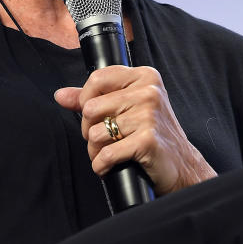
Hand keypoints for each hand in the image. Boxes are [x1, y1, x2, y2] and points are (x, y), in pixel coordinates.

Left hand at [54, 66, 215, 195]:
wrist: (182, 165)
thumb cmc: (152, 134)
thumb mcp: (126, 108)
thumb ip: (93, 98)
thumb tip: (60, 95)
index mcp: (144, 77)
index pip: (97, 79)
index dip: (85, 100)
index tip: (93, 115)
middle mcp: (149, 92)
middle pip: (91, 108)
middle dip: (88, 130)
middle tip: (103, 139)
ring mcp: (149, 115)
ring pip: (94, 133)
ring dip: (95, 151)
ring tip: (109, 153)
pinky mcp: (148, 140)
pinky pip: (106, 154)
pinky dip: (101, 165)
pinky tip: (109, 167)